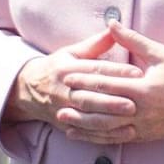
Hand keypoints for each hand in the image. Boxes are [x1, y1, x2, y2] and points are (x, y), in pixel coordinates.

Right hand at [7, 28, 141, 130]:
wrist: (27, 89)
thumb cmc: (57, 68)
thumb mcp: (71, 53)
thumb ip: (94, 44)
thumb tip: (115, 28)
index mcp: (67, 69)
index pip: (94, 70)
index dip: (116, 71)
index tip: (136, 73)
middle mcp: (64, 90)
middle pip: (90, 96)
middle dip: (112, 101)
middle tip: (134, 102)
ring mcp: (63, 109)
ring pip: (88, 117)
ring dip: (109, 120)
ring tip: (130, 119)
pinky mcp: (65, 124)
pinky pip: (86, 132)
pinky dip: (105, 135)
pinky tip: (123, 133)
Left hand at [57, 23, 163, 144]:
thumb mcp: (162, 54)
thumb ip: (133, 40)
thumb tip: (111, 23)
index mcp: (144, 89)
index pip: (106, 84)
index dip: (84, 79)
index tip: (65, 75)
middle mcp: (142, 111)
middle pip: (102, 108)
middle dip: (78, 103)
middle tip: (57, 96)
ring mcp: (143, 127)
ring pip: (106, 128)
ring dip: (82, 125)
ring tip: (62, 119)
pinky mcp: (146, 136)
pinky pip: (116, 139)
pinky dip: (97, 137)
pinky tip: (81, 135)